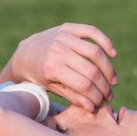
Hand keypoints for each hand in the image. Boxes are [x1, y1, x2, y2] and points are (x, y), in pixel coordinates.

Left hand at [0, 23, 118, 110]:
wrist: (24, 54)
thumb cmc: (38, 76)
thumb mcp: (51, 88)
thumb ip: (72, 96)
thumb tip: (93, 107)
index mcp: (51, 68)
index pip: (83, 85)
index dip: (96, 96)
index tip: (102, 102)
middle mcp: (58, 51)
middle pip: (91, 71)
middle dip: (104, 86)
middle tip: (109, 94)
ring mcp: (63, 37)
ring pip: (95, 52)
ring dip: (108, 68)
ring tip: (113, 80)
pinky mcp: (68, 28)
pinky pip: (92, 32)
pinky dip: (105, 42)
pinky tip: (113, 54)